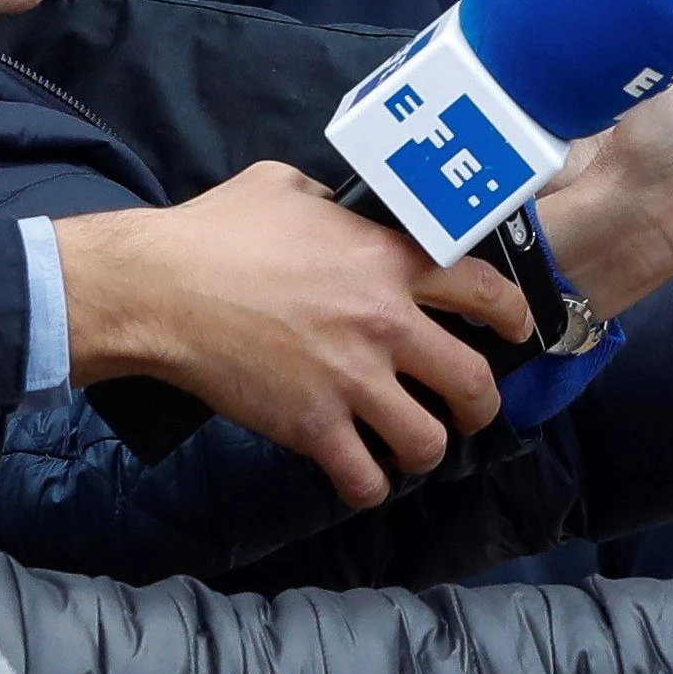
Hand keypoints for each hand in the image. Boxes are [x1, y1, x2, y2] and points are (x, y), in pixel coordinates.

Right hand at [57, 165, 524, 504]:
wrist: (157, 288)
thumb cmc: (214, 231)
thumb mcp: (287, 187)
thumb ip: (333, 203)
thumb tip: (342, 208)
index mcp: (387, 260)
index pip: (486, 290)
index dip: (512, 317)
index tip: (515, 332)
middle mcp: (384, 322)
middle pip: (474, 383)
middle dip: (480, 406)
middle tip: (468, 411)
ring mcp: (351, 379)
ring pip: (428, 442)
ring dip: (425, 451)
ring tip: (410, 447)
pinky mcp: (312, 425)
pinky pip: (364, 477)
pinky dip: (367, 486)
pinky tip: (360, 478)